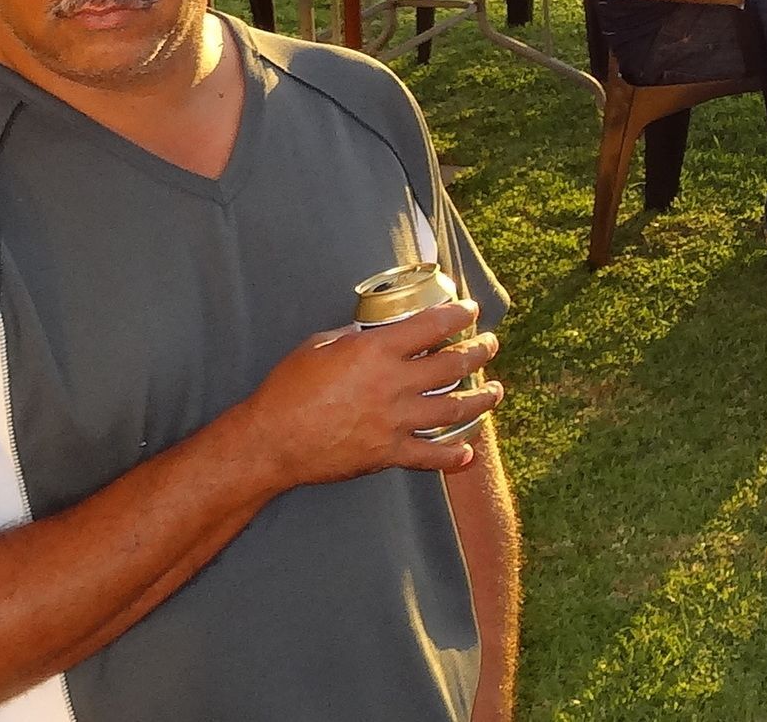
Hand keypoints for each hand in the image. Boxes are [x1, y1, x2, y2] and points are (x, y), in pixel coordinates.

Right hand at [236, 301, 500, 488]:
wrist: (271, 441)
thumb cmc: (287, 389)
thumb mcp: (318, 345)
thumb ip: (353, 339)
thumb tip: (373, 335)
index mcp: (376, 352)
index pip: (432, 326)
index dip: (458, 315)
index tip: (470, 310)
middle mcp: (392, 385)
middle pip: (452, 366)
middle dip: (479, 352)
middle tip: (490, 345)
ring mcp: (394, 422)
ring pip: (453, 409)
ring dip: (481, 399)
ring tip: (495, 392)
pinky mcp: (387, 453)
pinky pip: (429, 456)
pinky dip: (452, 456)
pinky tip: (468, 453)